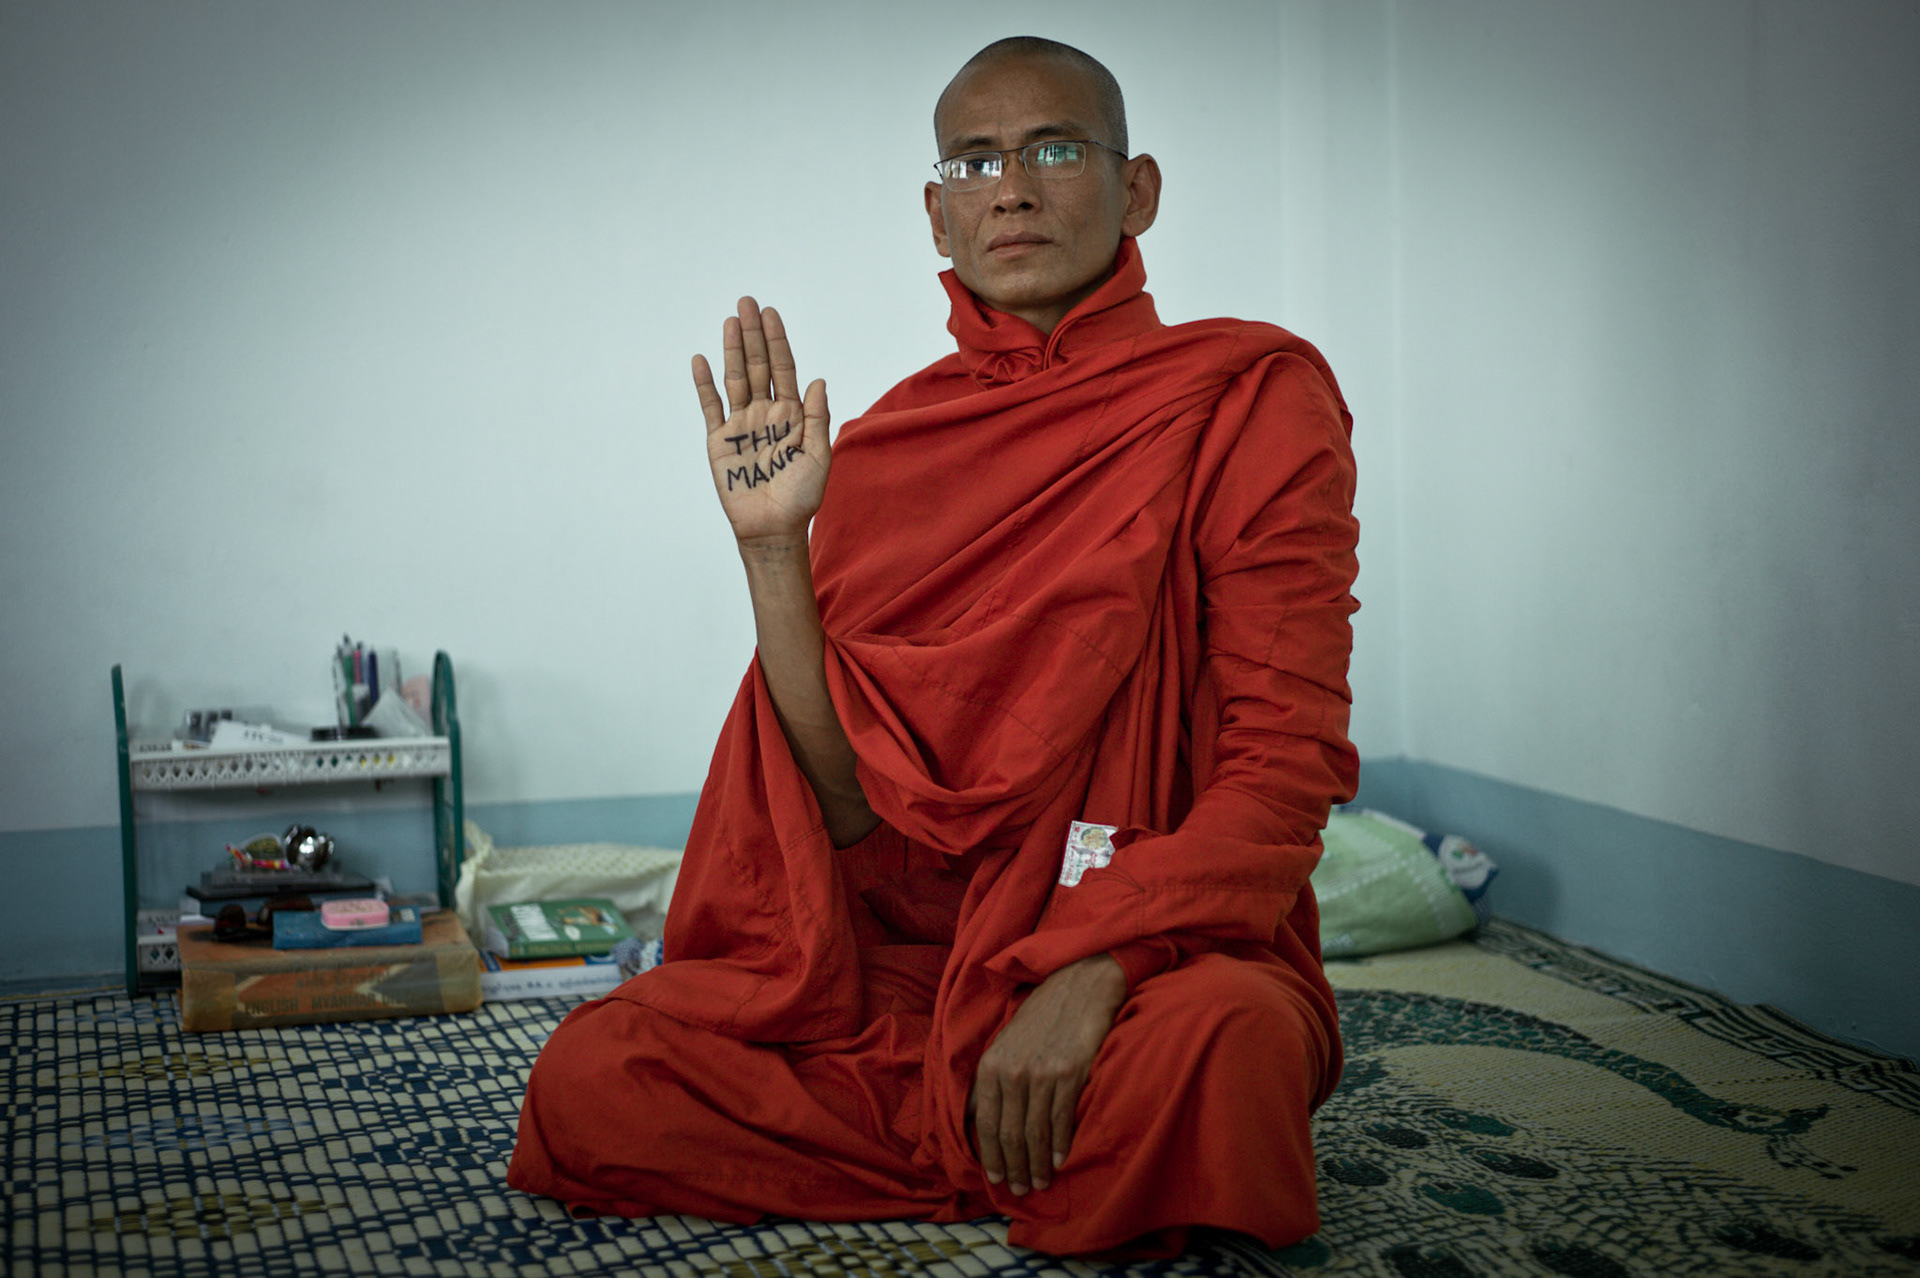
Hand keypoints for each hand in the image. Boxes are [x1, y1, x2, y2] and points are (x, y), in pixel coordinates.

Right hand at [692, 297, 831, 542]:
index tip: (771, 314)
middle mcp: (765, 413)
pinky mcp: (719, 440)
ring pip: (735, 379)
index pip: (783, 369)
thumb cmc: (800, 497)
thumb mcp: (817, 456)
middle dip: (753, 334)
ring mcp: (741, 424)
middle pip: (757, 365)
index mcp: (792, 414)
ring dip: (732, 349)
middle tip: (747, 302)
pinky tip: (702, 360)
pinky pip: (711, 406)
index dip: (777, 341)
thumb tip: (818, 380)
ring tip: (730, 320)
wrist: (772, 527)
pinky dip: (705, 384)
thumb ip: (817, 418)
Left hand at [968, 953, 1126, 1195]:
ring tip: (1039, 1182)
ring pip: (1035, 1133)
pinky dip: (1059, 1146)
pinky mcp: (1069, 1073)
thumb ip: (989, 1081)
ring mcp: (1041, 1073)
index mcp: (991, 1066)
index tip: (994, 1178)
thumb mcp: (1003, 1044)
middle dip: (1013, 1167)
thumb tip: (974, 1118)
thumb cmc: (1040, 1018)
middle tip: (1019, 1189)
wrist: (1077, 988)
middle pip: (1010, 1134)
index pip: (986, 1124)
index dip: (990, 1156)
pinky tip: (1058, 1161)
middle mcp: (1012, 1071)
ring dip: (1036, 1164)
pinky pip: (1061, 1120)